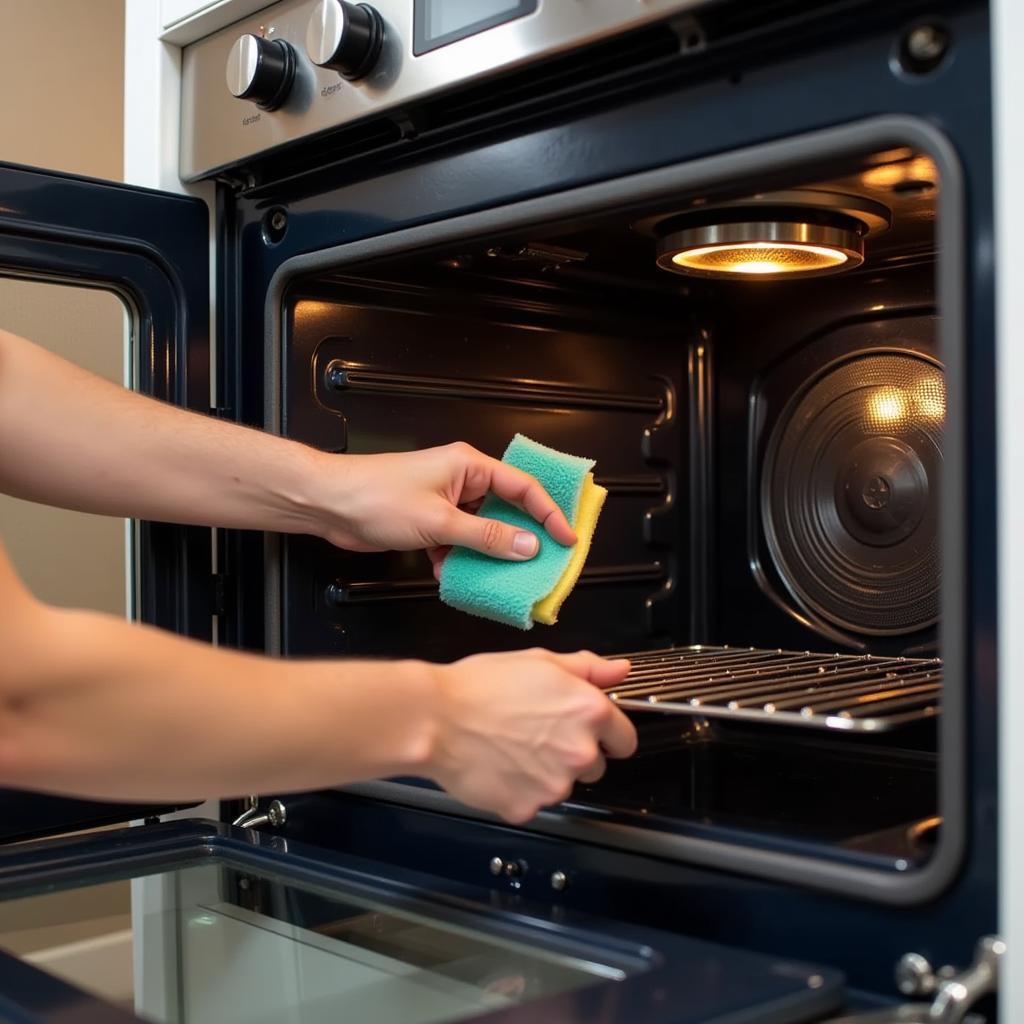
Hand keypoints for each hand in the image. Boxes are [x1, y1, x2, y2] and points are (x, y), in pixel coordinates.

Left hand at [313, 442, 576, 575]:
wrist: (328, 503)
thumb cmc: (376, 496)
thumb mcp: (439, 521)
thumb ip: (487, 536)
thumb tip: (528, 545)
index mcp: (470, 465)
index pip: (524, 487)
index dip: (550, 513)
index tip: (567, 539)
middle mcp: (462, 479)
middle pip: (507, 509)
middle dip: (521, 538)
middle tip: (540, 564)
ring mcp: (445, 500)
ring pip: (483, 530)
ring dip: (486, 554)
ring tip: (497, 577)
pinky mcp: (429, 520)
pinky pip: (459, 541)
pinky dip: (458, 559)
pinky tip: (451, 574)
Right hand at [426, 649, 635, 822]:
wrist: (435, 719)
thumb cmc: (481, 685)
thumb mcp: (539, 661)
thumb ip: (587, 668)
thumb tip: (620, 671)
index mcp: (589, 711)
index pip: (625, 738)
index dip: (608, 734)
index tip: (590, 732)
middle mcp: (580, 751)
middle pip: (596, 766)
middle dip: (574, 754)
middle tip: (537, 734)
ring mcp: (554, 785)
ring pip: (563, 785)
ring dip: (546, 774)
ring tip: (511, 748)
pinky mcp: (527, 808)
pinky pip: (532, 802)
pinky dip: (518, 791)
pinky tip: (498, 768)